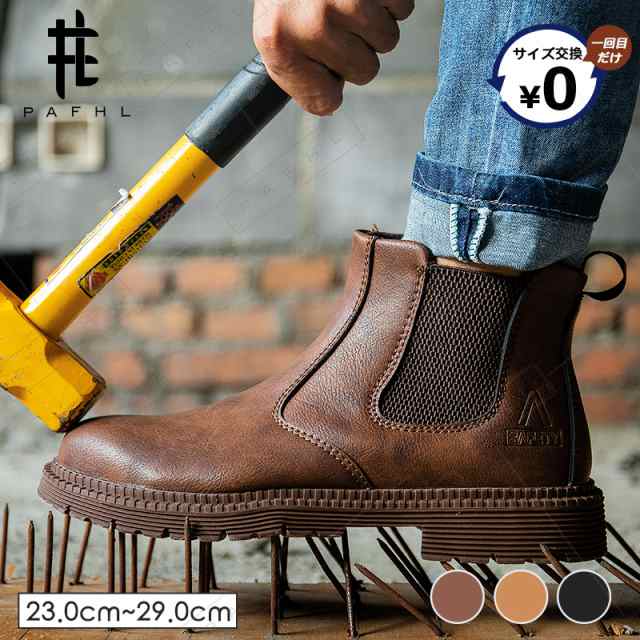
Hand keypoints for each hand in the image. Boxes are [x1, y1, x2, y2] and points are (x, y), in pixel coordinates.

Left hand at [253, 0, 413, 114]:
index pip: (323, 102)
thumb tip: (329, 101)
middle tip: (338, 17)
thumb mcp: (276, 24)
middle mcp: (310, 25)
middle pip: (364, 73)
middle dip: (357, 49)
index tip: (323, 64)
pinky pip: (402, 8)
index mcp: (279, 43)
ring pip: (387, 41)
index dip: (330, 85)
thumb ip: (298, 67)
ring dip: (376, 21)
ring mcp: (345, 0)